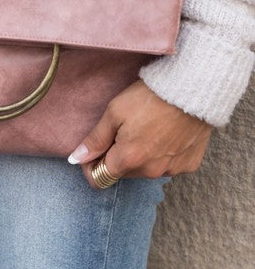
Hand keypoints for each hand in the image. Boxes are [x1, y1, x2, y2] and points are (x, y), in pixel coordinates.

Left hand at [67, 80, 212, 188]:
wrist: (193, 89)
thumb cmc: (150, 97)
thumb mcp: (115, 112)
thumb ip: (95, 139)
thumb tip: (75, 159)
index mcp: (128, 160)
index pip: (100, 178)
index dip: (91, 165)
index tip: (94, 149)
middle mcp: (150, 171)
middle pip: (123, 172)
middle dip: (117, 156)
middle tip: (123, 129)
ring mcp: (172, 170)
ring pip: (145, 169)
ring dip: (140, 156)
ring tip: (147, 127)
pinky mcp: (189, 164)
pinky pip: (168, 165)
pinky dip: (163, 154)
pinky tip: (166, 133)